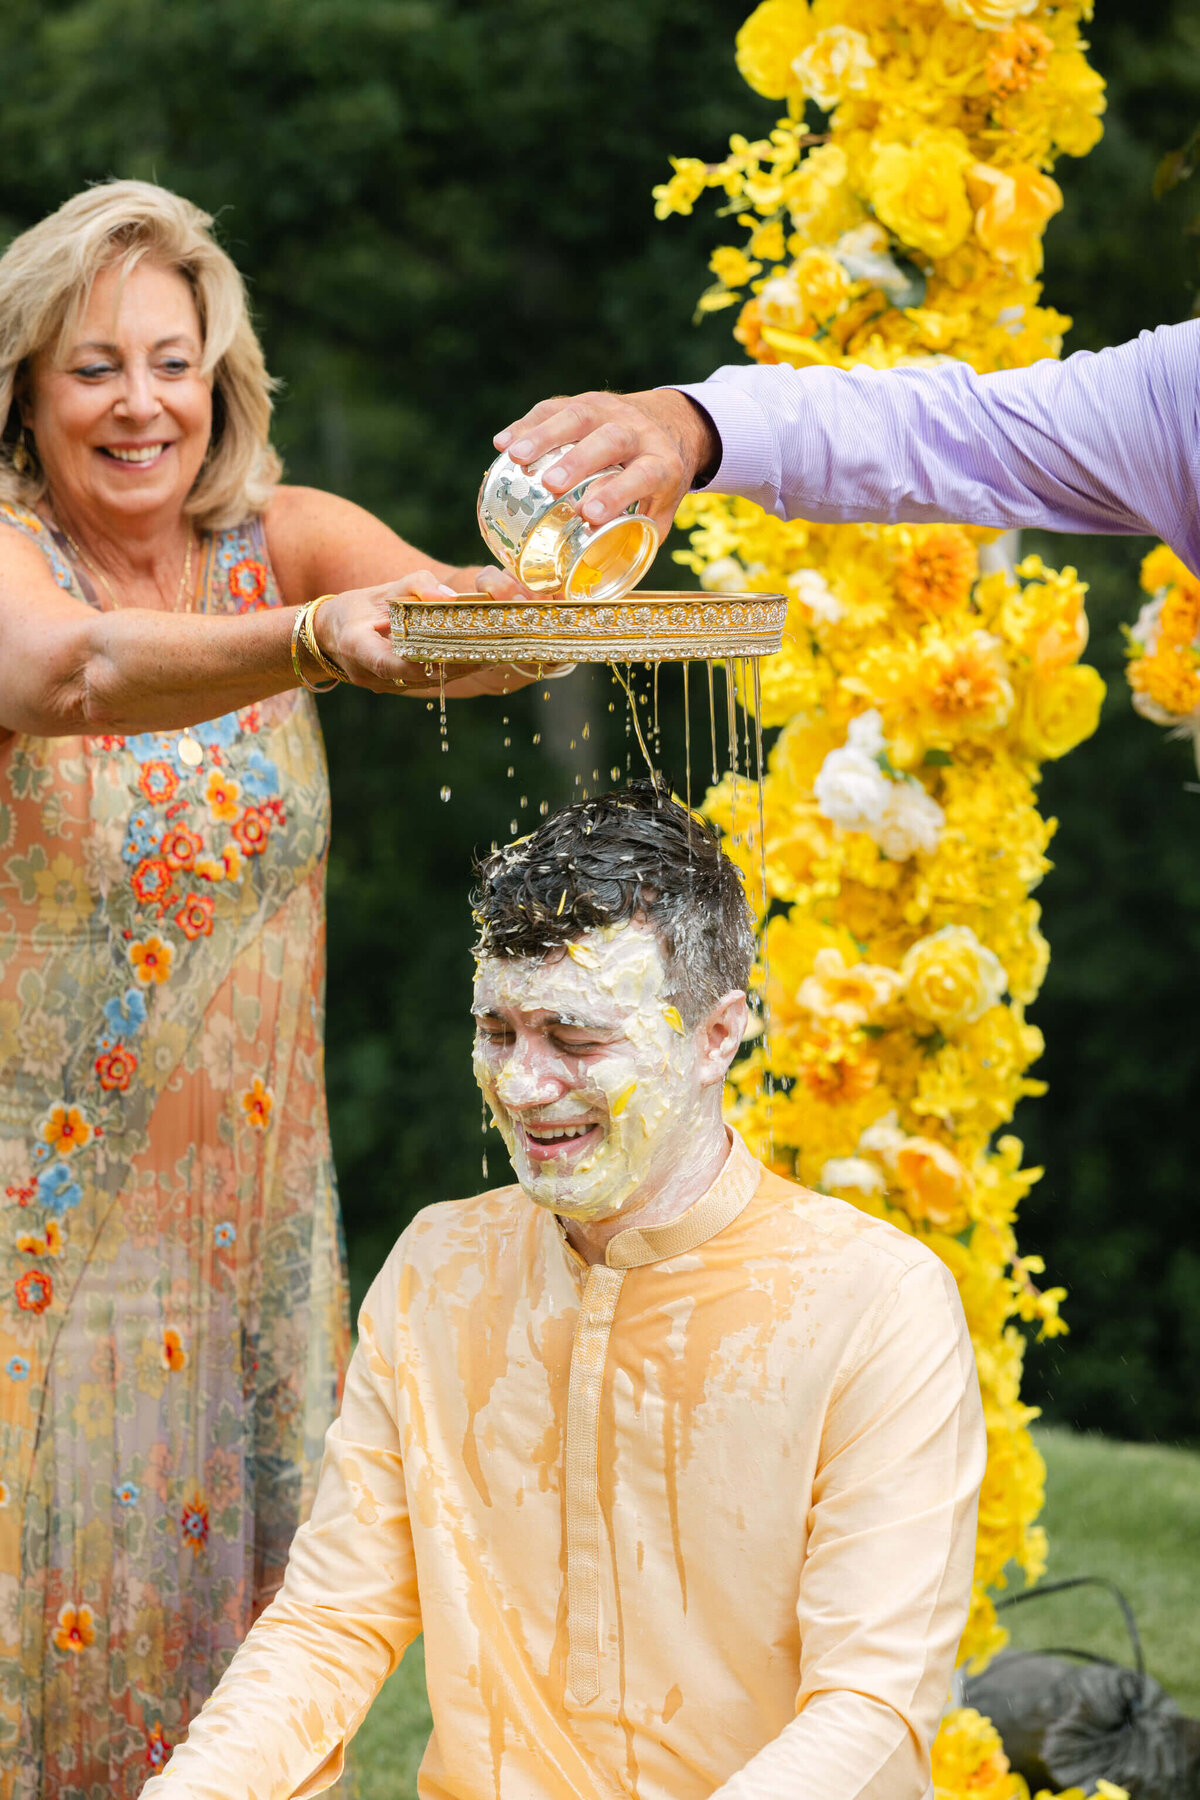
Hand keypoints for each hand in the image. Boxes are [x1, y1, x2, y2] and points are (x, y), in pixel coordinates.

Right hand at [310, 571, 535, 699]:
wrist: (329, 637)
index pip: (388, 661)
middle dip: (458, 662)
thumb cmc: (354, 609)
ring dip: (463, 668)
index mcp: (357, 646)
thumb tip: (449, 597)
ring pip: (428, 681)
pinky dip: (455, 668)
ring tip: (497, 652)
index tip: (449, 652)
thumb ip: (415, 586)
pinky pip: (429, 681)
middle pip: (419, 674)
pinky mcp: (399, 688)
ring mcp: (385, 686)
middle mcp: (370, 674)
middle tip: (493, 649)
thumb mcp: (380, 588)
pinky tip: (483, 657)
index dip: (419, 660)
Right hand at [493, 388, 719, 541]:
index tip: (589, 515)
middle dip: (579, 460)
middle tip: (550, 484)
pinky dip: (527, 425)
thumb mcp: (661, 511)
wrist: (671, 424)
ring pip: (578, 415)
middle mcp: (638, 432)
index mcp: (662, 463)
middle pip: (610, 439)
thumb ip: (635, 541)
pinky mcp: (585, 401)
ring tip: (516, 458)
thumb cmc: (659, 481)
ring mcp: (610, 411)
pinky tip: (503, 444)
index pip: (643, 474)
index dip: (617, 493)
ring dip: (544, 436)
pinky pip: (554, 408)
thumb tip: (593, 584)